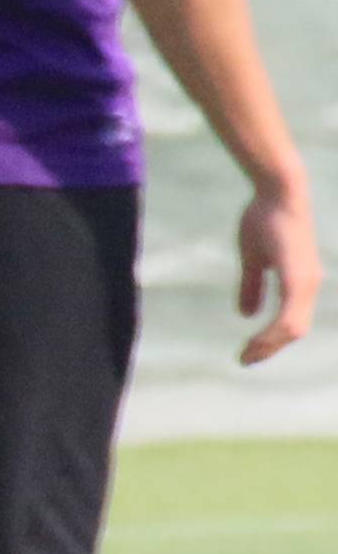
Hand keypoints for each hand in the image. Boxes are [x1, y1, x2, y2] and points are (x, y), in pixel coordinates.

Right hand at [239, 175, 317, 364]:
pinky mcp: (298, 278)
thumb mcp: (253, 257)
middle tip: (245, 360)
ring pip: (293, 328)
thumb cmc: (265, 217)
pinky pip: (288, 317)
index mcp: (300, 280)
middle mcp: (308, 284)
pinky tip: (256, 341)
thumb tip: (247, 314)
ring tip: (247, 356)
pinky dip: (271, 334)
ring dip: (269, 345)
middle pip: (294, 330)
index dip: (270, 340)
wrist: (279, 192)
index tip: (247, 353)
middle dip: (269, 348)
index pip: (291, 321)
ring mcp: (306, 282)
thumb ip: (252, 285)